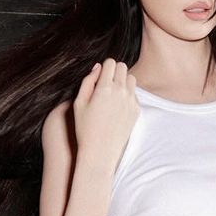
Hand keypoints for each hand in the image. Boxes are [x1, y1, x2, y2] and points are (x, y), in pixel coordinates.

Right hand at [72, 58, 138, 172]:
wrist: (100, 153)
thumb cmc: (85, 129)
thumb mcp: (79, 104)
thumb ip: (87, 81)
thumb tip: (98, 67)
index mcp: (104, 88)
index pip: (110, 62)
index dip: (104, 67)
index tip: (99, 78)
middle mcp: (120, 92)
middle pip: (122, 66)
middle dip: (114, 71)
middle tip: (106, 84)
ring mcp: (130, 101)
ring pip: (131, 78)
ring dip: (123, 81)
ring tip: (113, 93)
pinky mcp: (136, 111)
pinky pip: (134, 94)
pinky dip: (128, 95)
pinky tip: (118, 107)